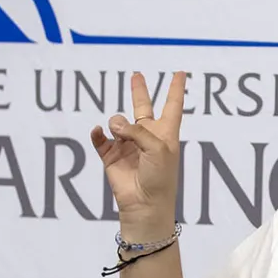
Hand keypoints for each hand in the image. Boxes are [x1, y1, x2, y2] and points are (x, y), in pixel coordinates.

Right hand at [91, 72, 186, 238]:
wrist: (145, 205)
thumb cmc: (160, 177)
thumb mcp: (157, 148)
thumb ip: (137, 130)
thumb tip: (112, 122)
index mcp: (165, 133)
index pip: (172, 105)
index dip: (175, 89)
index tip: (179, 72)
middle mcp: (147, 137)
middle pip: (142, 108)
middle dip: (139, 92)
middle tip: (136, 75)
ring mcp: (128, 146)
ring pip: (118, 124)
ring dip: (117, 124)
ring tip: (119, 131)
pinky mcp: (111, 157)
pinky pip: (101, 140)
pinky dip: (98, 134)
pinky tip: (99, 131)